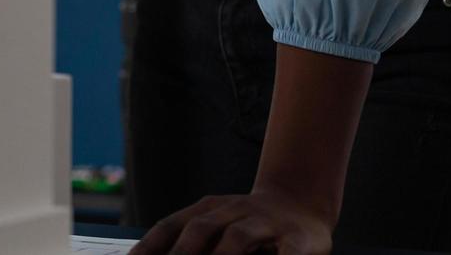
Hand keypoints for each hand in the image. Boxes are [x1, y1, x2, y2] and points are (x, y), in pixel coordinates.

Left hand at [131, 186, 332, 254]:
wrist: (300, 202)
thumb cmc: (249, 226)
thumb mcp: (216, 228)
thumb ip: (189, 243)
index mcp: (206, 210)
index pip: (170, 226)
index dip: (150, 246)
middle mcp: (232, 211)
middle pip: (200, 229)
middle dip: (181, 254)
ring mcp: (265, 223)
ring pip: (238, 237)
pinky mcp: (298, 239)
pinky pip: (288, 252)